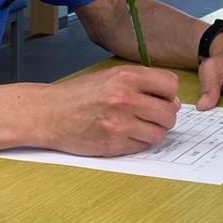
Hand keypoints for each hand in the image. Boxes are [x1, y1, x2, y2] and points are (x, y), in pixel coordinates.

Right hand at [40, 66, 181, 156]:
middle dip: (165, 116)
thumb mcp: (110, 76)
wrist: (50, 114)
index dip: (168, 94)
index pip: (170, 85)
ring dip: (152, 131)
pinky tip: (124, 134)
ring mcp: (120, 124)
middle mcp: (125, 99)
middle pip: (169, 113)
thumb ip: (141, 83)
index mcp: (126, 77)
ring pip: (158, 133)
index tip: (161, 98)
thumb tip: (172, 99)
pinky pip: (142, 147)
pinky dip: (138, 143)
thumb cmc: (80, 94)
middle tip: (153, 116)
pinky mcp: (114, 144)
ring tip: (137, 126)